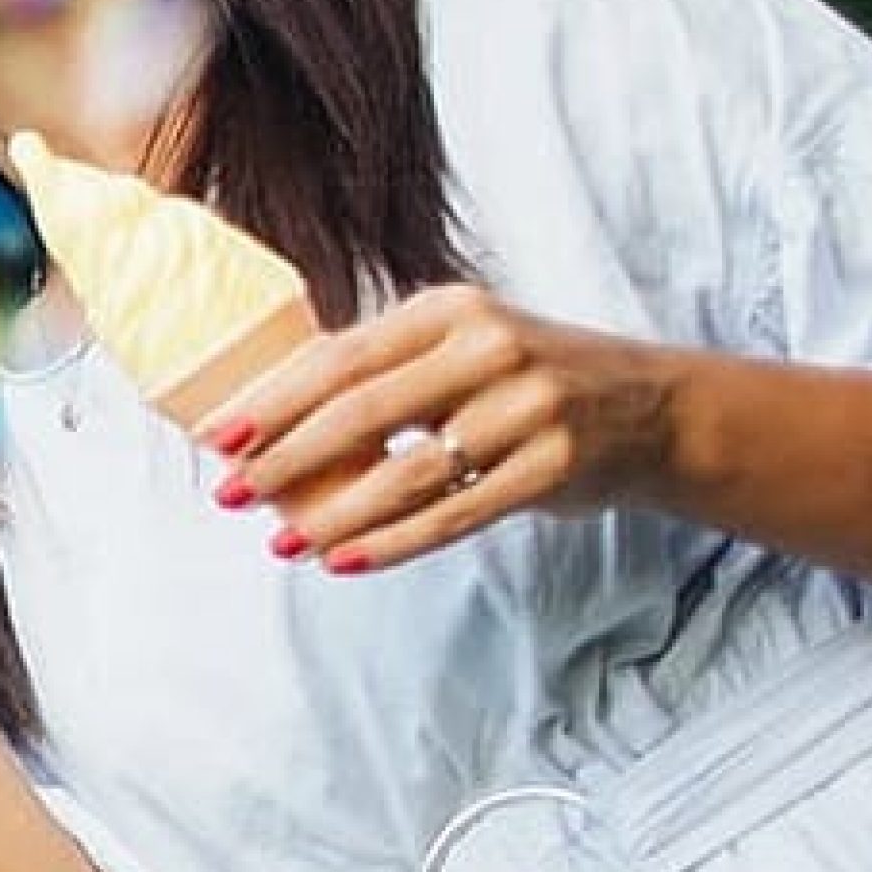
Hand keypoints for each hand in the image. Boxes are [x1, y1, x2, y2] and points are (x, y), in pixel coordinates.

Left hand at [200, 282, 676, 573]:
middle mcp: (488, 350)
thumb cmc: (527, 380)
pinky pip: (454, 514)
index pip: (340, 357)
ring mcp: (527, 408)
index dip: (272, 400)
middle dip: (283, 457)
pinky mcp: (554, 467)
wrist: (654, 409)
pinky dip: (392, 543)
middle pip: (361, 412)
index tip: (217, 437)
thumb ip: (386, 369)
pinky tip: (345, 560)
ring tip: (282, 540)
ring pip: (405, 473)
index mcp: (448, 312)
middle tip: (229, 492)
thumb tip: (271, 410)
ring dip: (333, 514)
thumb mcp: (462, 346)